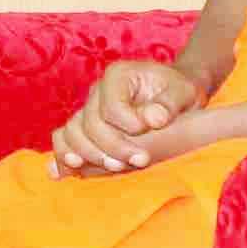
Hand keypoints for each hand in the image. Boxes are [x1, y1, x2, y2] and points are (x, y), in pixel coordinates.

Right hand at [48, 59, 198, 174]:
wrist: (170, 98)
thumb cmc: (177, 93)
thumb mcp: (183, 92)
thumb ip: (169, 103)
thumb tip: (154, 120)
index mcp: (118, 75)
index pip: (112, 107)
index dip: (129, 125)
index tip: (150, 130)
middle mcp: (97, 91)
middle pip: (91, 124)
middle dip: (114, 147)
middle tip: (141, 160)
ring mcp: (87, 110)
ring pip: (72, 134)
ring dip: (92, 155)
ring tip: (116, 167)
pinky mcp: (83, 128)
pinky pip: (63, 139)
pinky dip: (64, 155)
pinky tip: (66, 172)